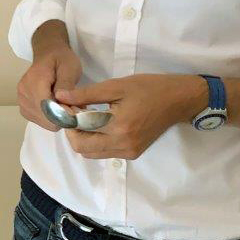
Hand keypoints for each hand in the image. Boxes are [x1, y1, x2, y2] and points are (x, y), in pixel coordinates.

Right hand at [17, 44, 83, 131]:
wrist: (48, 53)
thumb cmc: (61, 59)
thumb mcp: (70, 68)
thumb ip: (66, 86)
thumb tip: (62, 105)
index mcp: (35, 81)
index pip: (47, 109)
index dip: (64, 114)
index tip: (77, 109)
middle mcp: (24, 92)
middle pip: (45, 118)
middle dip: (62, 116)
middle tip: (74, 106)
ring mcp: (21, 99)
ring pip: (42, 121)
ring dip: (56, 118)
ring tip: (65, 104)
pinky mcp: (23, 105)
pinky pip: (38, 120)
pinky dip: (49, 118)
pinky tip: (56, 107)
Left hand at [55, 74, 207, 159]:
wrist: (178, 100)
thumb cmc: (148, 88)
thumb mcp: (116, 86)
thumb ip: (87, 94)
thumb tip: (60, 97)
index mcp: (119, 127)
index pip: (79, 132)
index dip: (67, 117)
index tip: (65, 103)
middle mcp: (122, 146)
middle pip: (82, 149)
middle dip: (71, 130)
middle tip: (73, 110)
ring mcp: (128, 152)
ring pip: (91, 153)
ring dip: (82, 137)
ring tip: (85, 115)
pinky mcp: (132, 153)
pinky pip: (105, 152)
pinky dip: (95, 140)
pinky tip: (97, 122)